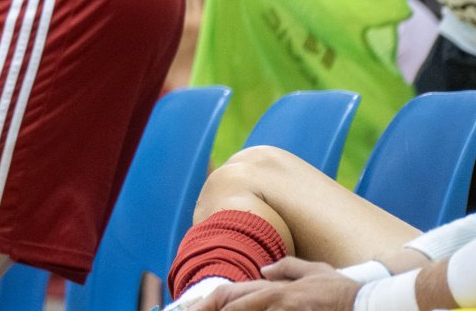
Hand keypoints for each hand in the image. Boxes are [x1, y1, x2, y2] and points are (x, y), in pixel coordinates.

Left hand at [198, 259, 356, 309]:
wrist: (370, 304)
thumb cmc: (344, 291)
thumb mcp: (314, 270)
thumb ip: (287, 268)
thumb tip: (264, 270)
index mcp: (273, 287)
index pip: (228, 294)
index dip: (205, 304)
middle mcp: (272, 298)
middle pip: (228, 306)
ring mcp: (283, 310)